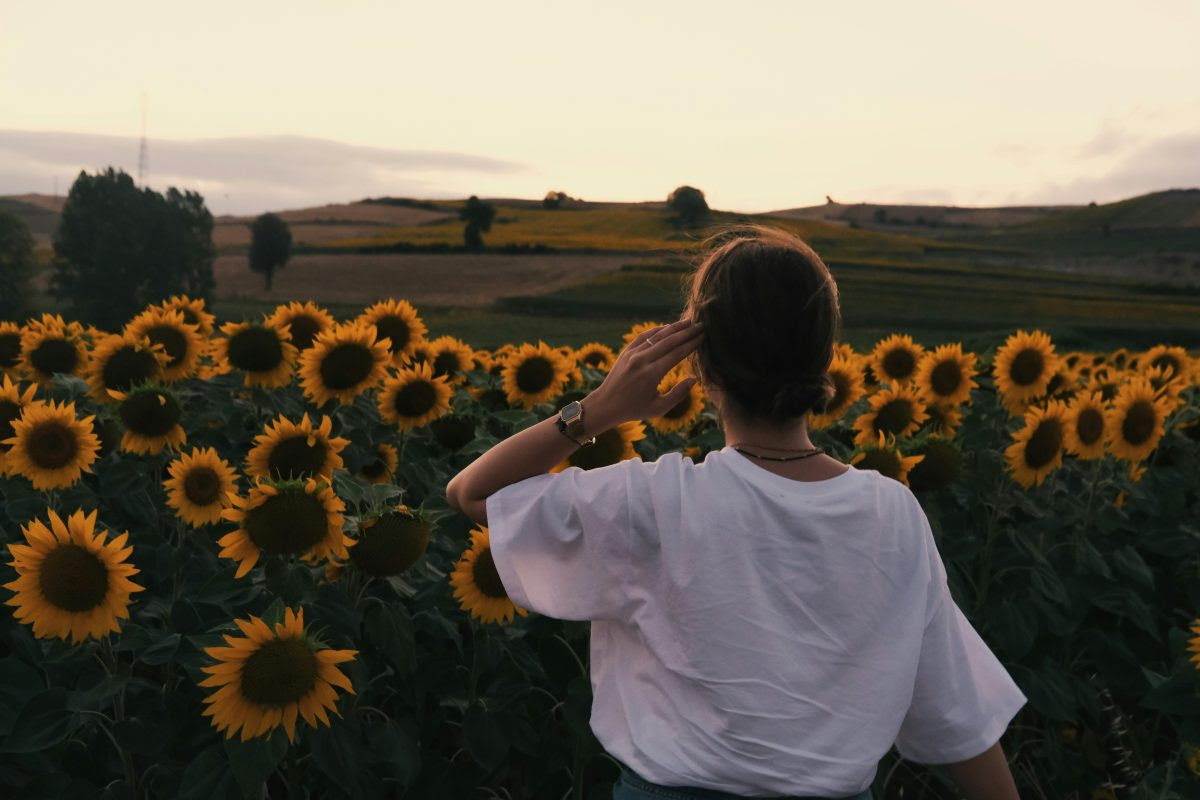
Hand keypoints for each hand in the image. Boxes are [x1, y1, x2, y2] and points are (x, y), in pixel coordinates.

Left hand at [583, 318, 703, 429]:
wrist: (606, 405)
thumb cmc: (634, 409)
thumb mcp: (659, 408)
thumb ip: (678, 394)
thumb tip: (694, 379)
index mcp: (651, 375)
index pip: (677, 354)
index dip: (691, 344)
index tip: (703, 337)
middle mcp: (642, 361)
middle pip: (669, 341)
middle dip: (687, 332)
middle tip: (701, 325)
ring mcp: (632, 354)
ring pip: (657, 336)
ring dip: (674, 327)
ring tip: (688, 322)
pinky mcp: (626, 351)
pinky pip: (644, 336)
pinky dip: (656, 330)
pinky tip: (667, 327)